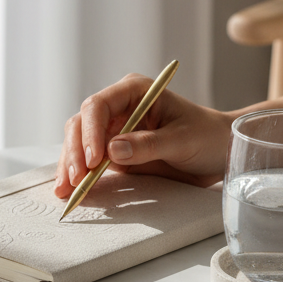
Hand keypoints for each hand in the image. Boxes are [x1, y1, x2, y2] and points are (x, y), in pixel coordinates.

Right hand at [54, 73, 231, 196]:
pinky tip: (70, 190)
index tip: (95, 159)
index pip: (99, 106)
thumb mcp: (182, 140)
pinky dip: (79, 174)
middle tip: (76, 180)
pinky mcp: (113, 151)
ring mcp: (113, 129)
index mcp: (134, 91)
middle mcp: (119, 107)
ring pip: (79, 142)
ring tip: (65, 190)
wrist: (217, 151)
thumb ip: (148, 145)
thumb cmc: (206, 136)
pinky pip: (89, 161)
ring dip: (70, 165)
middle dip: (75, 152)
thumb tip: (112, 150)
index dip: (91, 132)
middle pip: (82, 124)